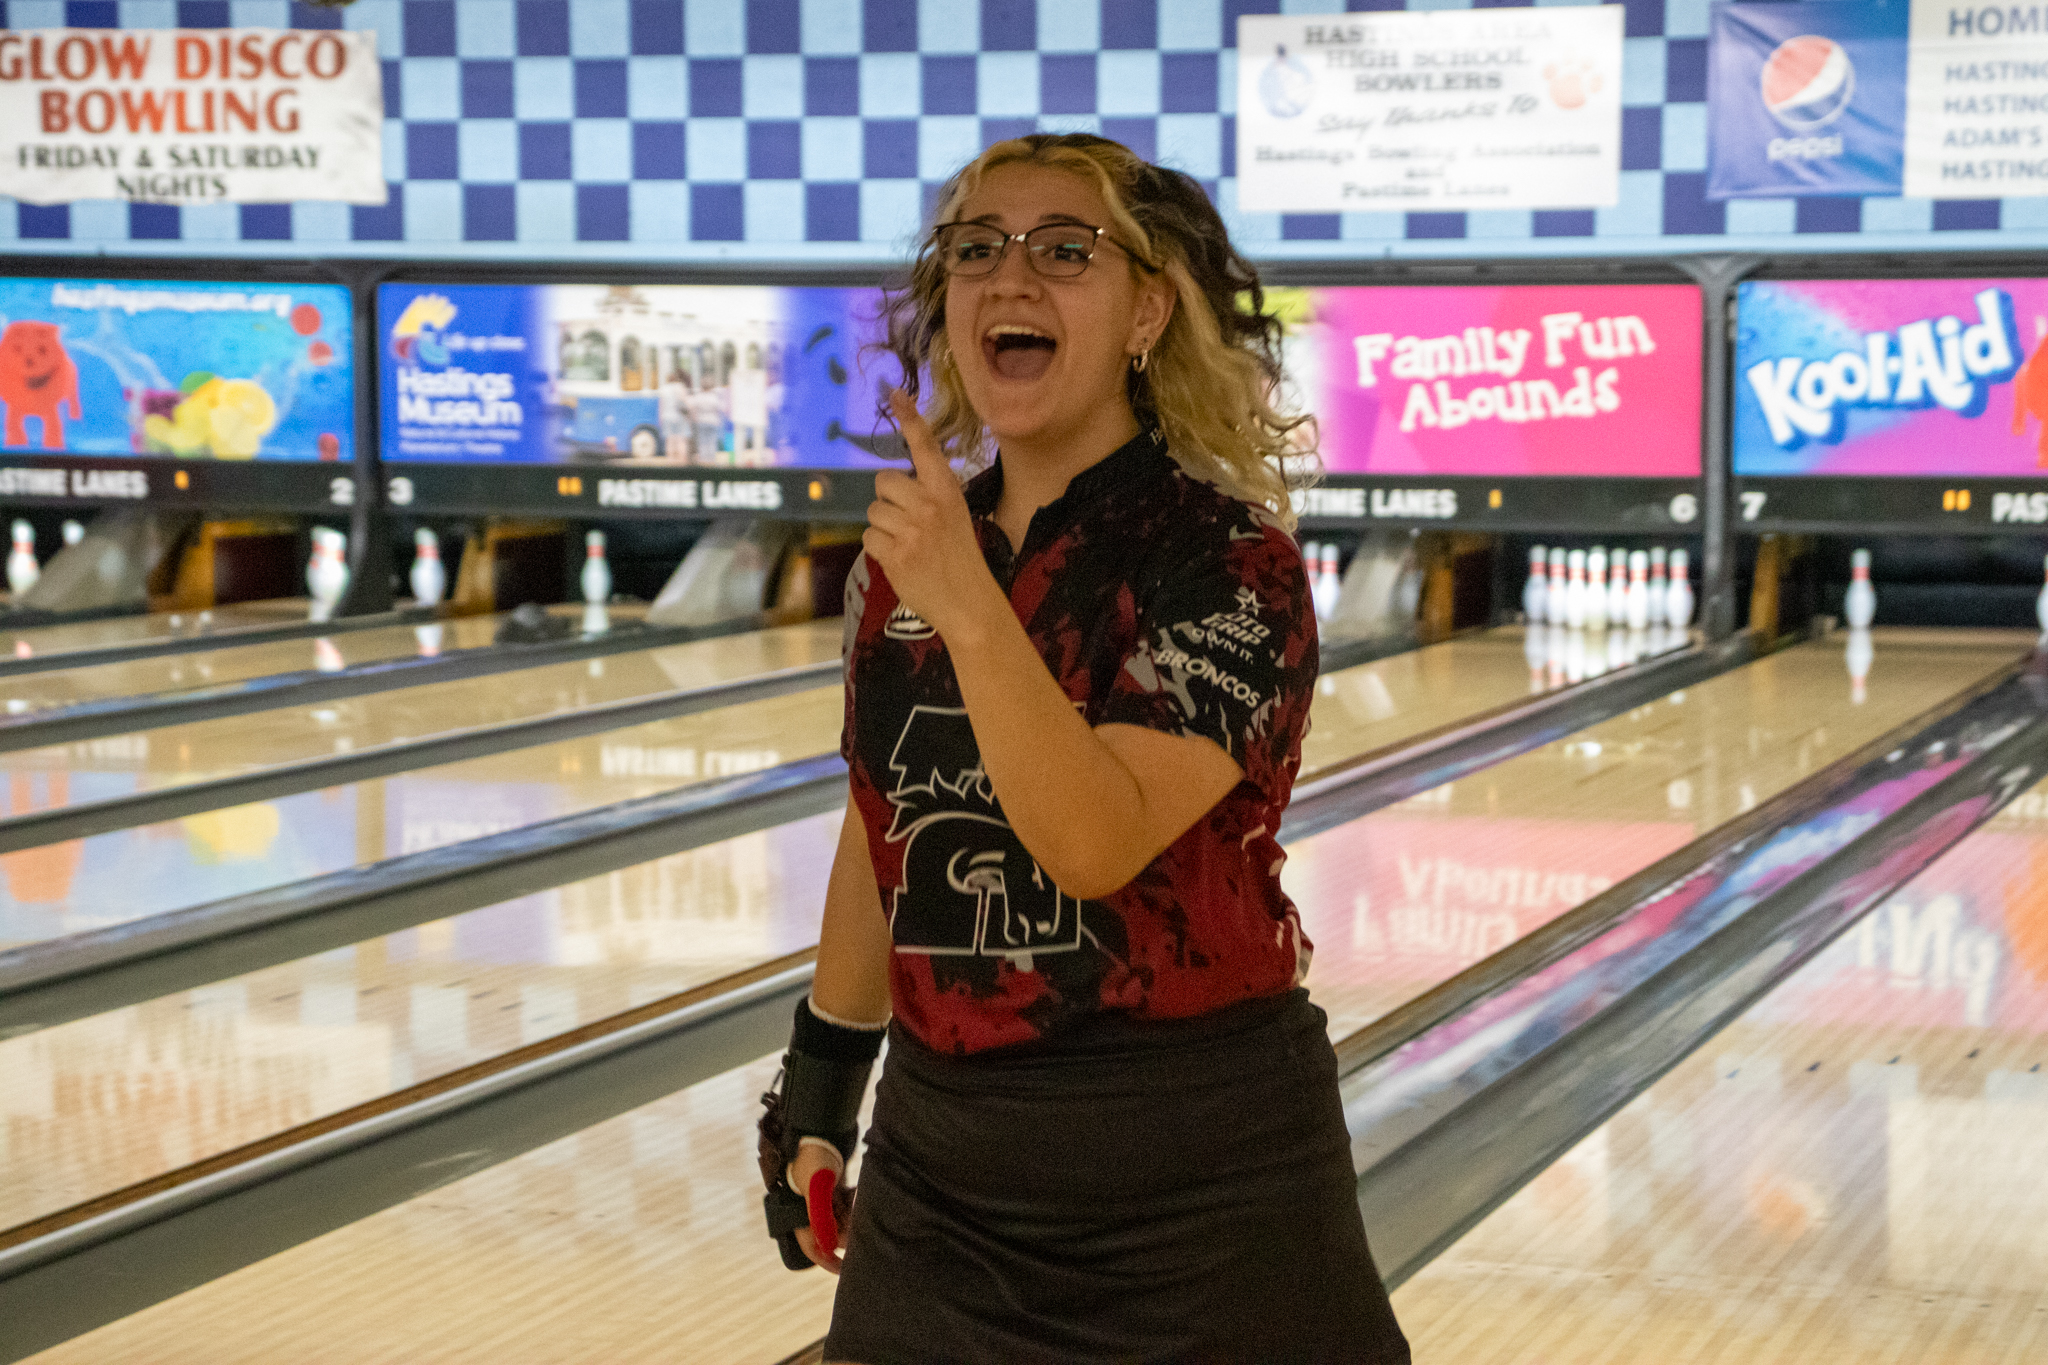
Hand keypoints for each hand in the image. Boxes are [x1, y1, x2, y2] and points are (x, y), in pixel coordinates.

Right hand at [789, 1139, 846, 1273]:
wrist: (818, 1130)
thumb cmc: (814, 1158)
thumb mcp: (818, 1187)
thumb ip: (822, 1216)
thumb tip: (831, 1246)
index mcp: (800, 1217)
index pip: (815, 1251)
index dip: (830, 1263)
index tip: (847, 1270)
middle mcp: (810, 1213)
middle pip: (833, 1236)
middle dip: (849, 1233)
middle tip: (863, 1225)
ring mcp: (822, 1202)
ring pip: (842, 1221)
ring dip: (853, 1217)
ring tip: (855, 1200)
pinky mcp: (832, 1191)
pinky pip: (845, 1207)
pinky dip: (853, 1204)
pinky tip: (855, 1193)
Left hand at [863, 390, 1002, 643]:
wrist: (969, 602)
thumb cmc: (959, 557)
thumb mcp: (954, 515)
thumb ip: (926, 496)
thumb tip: (888, 485)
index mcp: (947, 490)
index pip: (925, 447)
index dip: (909, 419)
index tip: (894, 393)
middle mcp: (929, 504)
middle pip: (883, 481)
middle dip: (888, 500)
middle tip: (908, 523)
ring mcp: (912, 530)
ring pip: (873, 512)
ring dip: (884, 528)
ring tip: (908, 545)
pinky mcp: (896, 554)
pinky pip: (869, 538)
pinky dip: (880, 550)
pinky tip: (901, 560)